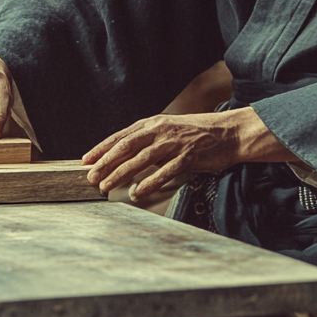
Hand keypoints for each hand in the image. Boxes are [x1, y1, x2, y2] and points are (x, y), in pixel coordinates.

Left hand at [82, 107, 295, 198]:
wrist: (230, 132)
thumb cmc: (199, 134)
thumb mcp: (170, 131)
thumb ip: (150, 141)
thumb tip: (127, 156)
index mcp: (154, 123)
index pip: (122, 136)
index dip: (102, 148)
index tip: (86, 160)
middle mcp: (161, 130)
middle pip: (126, 146)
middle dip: (106, 162)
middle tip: (90, 177)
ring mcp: (174, 143)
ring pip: (141, 159)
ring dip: (121, 174)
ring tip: (106, 187)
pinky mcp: (188, 156)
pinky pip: (165, 171)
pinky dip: (150, 183)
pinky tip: (138, 193)